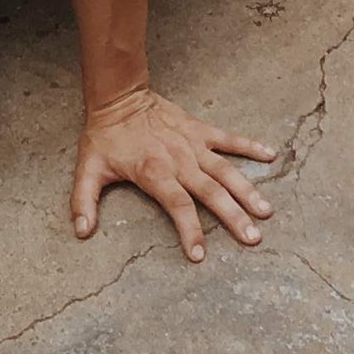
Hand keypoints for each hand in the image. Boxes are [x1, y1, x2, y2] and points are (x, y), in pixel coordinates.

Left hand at [71, 84, 276, 261]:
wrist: (119, 97)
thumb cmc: (105, 137)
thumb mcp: (88, 170)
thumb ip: (83, 202)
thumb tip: (81, 232)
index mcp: (154, 172)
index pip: (178, 206)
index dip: (189, 230)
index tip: (200, 255)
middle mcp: (179, 160)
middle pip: (211, 192)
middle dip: (233, 216)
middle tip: (253, 238)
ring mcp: (193, 145)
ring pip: (226, 170)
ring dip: (247, 190)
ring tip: (266, 211)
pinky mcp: (200, 130)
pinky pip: (229, 139)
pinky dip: (250, 146)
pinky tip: (271, 156)